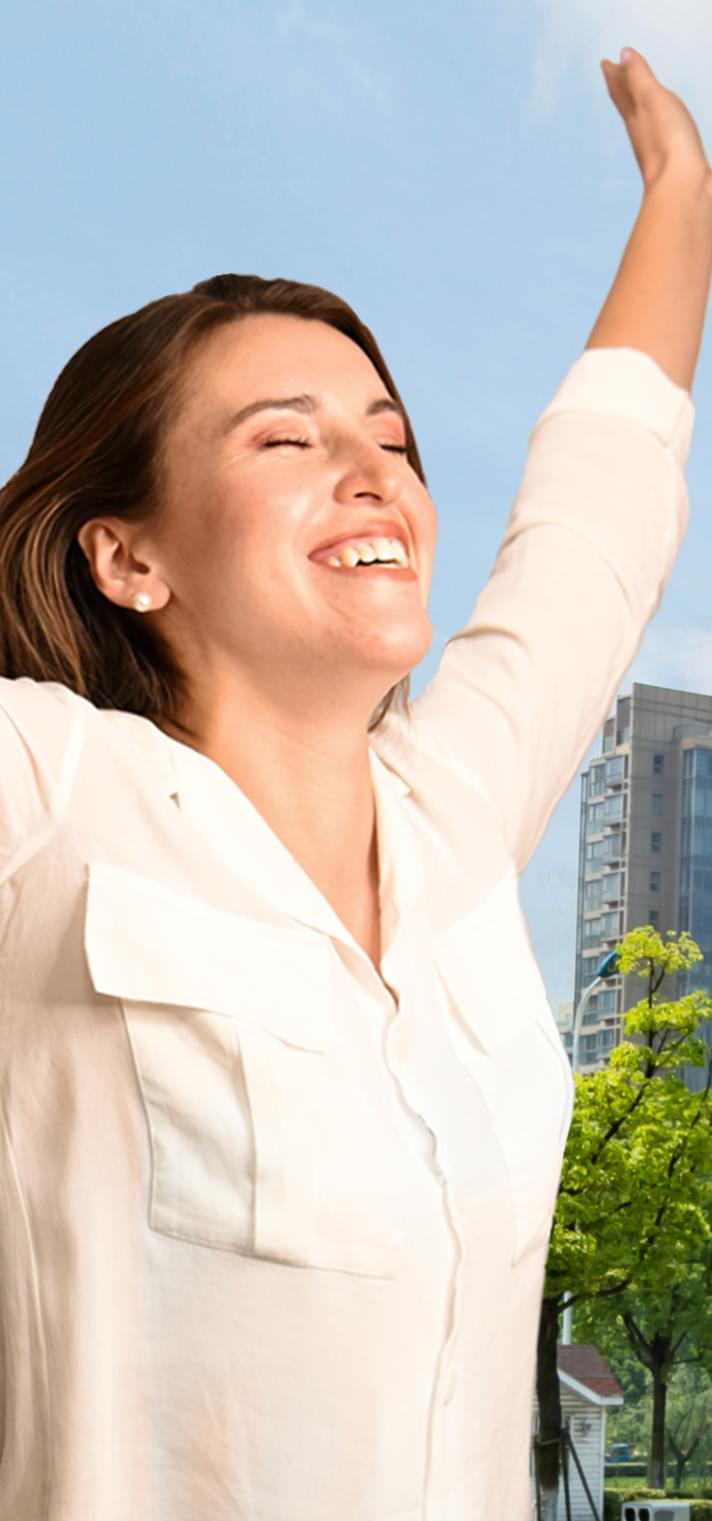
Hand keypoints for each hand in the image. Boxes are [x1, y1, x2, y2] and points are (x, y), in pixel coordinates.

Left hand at [601, 47, 711, 193]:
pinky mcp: (673, 159)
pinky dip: (658, 124)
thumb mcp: (651, 98)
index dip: (615, 74)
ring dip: (638, 106)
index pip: (622, 90)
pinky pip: (661, 135)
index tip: (606, 63)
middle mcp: (642, 132)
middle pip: (629, 105)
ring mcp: (656, 148)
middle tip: (614, 74)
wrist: (683, 187)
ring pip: (644, 121)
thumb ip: (638, 77)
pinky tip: (660, 129)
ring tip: (637, 99)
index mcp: (635, 115)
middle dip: (622, 88)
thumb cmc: (668, 142)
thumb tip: (622, 56)